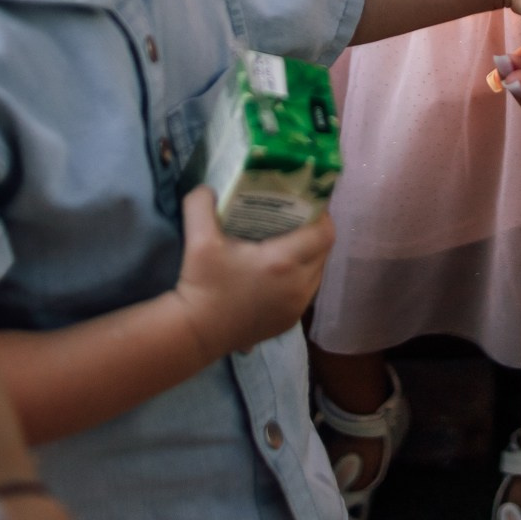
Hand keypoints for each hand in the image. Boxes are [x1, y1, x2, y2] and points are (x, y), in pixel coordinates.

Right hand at [171, 186, 334, 355]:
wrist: (196, 332)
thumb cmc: (201, 284)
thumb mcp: (198, 239)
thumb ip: (202, 203)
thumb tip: (208, 187)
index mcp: (283, 262)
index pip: (324, 233)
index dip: (321, 215)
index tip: (305, 203)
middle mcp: (299, 286)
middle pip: (323, 251)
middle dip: (314, 232)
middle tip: (293, 219)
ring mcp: (296, 307)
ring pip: (317, 272)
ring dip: (308, 256)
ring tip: (286, 243)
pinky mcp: (289, 322)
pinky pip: (306, 292)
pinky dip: (299, 277)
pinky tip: (278, 272)